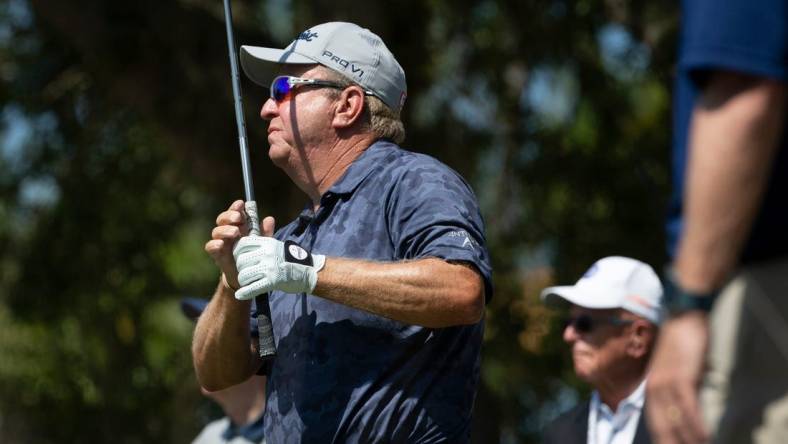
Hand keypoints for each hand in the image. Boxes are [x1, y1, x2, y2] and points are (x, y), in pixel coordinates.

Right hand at [205, 200, 274, 289]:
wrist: (247, 276)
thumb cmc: (254, 255)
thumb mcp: (263, 244)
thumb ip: (266, 232)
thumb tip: (269, 219)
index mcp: (238, 226)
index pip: (234, 212)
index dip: (235, 207)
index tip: (241, 204)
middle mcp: (228, 232)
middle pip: (222, 219)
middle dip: (229, 216)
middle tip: (238, 218)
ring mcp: (221, 242)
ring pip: (216, 231)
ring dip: (225, 229)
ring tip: (235, 232)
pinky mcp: (217, 254)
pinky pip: (210, 247)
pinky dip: (214, 244)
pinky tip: (221, 244)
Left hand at [233, 237, 325, 299]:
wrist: (308, 271)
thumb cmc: (291, 259)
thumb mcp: (277, 245)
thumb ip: (264, 240)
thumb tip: (254, 232)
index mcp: (267, 243)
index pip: (243, 244)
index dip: (237, 252)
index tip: (239, 258)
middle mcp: (267, 253)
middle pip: (241, 261)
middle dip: (240, 269)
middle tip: (246, 273)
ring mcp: (270, 267)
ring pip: (244, 275)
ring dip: (243, 281)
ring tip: (248, 283)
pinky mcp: (272, 281)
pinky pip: (253, 287)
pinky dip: (245, 293)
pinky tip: (240, 295)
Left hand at [647, 312, 709, 443]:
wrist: (682, 316)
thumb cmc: (681, 341)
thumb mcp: (676, 368)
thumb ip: (679, 387)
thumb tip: (688, 403)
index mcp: (651, 386)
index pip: (655, 420)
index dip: (663, 437)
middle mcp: (655, 387)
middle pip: (662, 425)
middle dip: (672, 442)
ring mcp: (667, 382)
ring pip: (676, 421)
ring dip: (687, 439)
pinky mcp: (682, 377)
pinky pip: (688, 408)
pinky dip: (696, 425)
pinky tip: (703, 437)